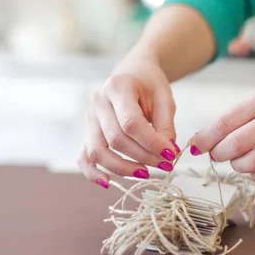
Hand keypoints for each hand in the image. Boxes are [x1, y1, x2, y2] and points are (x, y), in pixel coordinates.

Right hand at [78, 52, 179, 187]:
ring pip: (98, 151)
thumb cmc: (150, 84)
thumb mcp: (164, 98)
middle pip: (116, 139)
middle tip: (166, 165)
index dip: (151, 143)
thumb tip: (168, 154)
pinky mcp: (87, 131)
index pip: (131, 123)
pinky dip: (92, 172)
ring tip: (146, 173)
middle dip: (143, 157)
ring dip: (123, 168)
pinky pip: (84, 156)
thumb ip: (166, 126)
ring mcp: (89, 117)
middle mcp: (98, 101)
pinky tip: (108, 182)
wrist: (134, 73)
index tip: (171, 154)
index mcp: (117, 86)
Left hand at [191, 75, 254, 183]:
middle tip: (217, 156)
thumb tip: (207, 141)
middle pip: (235, 146)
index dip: (205, 139)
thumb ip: (240, 116)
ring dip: (239, 166)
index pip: (225, 122)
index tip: (195, 147)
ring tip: (239, 161)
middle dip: (219, 155)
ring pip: (254, 164)